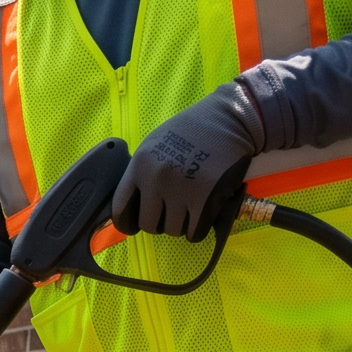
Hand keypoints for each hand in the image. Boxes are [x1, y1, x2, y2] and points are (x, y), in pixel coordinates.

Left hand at [112, 82, 264, 240]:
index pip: (120, 208)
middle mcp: (157, 178)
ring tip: (190, 207)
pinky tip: (201, 216)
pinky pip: (194, 232)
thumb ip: (143, 172)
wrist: (231, 119)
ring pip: (172, 230)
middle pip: (148, 225)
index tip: (134, 225)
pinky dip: (197, 229)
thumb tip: (134, 204)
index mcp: (140, 164)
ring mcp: (181, 190)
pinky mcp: (206, 199)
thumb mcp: (156, 144)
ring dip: (181, 225)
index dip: (126, 222)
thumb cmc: (192, 131)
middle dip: (159, 223)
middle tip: (171, 212)